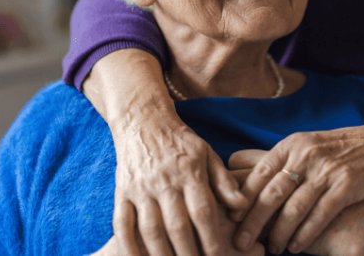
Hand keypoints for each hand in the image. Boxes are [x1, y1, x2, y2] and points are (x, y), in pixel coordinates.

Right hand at [82, 49, 249, 255]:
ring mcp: (140, 188)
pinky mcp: (122, 192)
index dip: (211, 238)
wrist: (142, 121)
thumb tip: (241, 206)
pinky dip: (128, 246)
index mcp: (189, 172)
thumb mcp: (207, 154)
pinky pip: (121, 224)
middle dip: (189, 254)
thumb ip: (224, 181)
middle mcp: (164, 181)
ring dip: (162, 254)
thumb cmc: (181, 142)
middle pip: (177, 226)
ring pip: (150, 229)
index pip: (202, 211)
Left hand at [228, 125, 363, 253]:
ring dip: (279, 233)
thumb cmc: (337, 152)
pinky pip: (319, 215)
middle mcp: (306, 155)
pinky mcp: (346, 185)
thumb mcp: (306, 147)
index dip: (243, 198)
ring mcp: (326, 170)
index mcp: (291, 145)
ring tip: (271, 249)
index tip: (230, 218)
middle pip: (272, 193)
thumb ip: (280, 164)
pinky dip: (305, 234)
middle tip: (240, 242)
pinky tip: (295, 247)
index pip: (259, 173)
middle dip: (253, 221)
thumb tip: (242, 181)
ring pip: (294, 208)